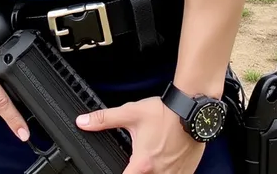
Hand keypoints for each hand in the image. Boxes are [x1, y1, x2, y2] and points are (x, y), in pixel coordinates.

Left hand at [76, 96, 204, 173]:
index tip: (120, 168)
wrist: (192, 109)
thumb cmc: (164, 113)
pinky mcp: (188, 172)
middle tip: (139, 159)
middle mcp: (159, 173)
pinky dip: (168, 171)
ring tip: (152, 159)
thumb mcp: (130, 114)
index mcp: (143, 163)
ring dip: (154, 171)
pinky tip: (166, 160)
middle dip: (139, 170)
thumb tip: (83, 122)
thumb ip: (104, 119)